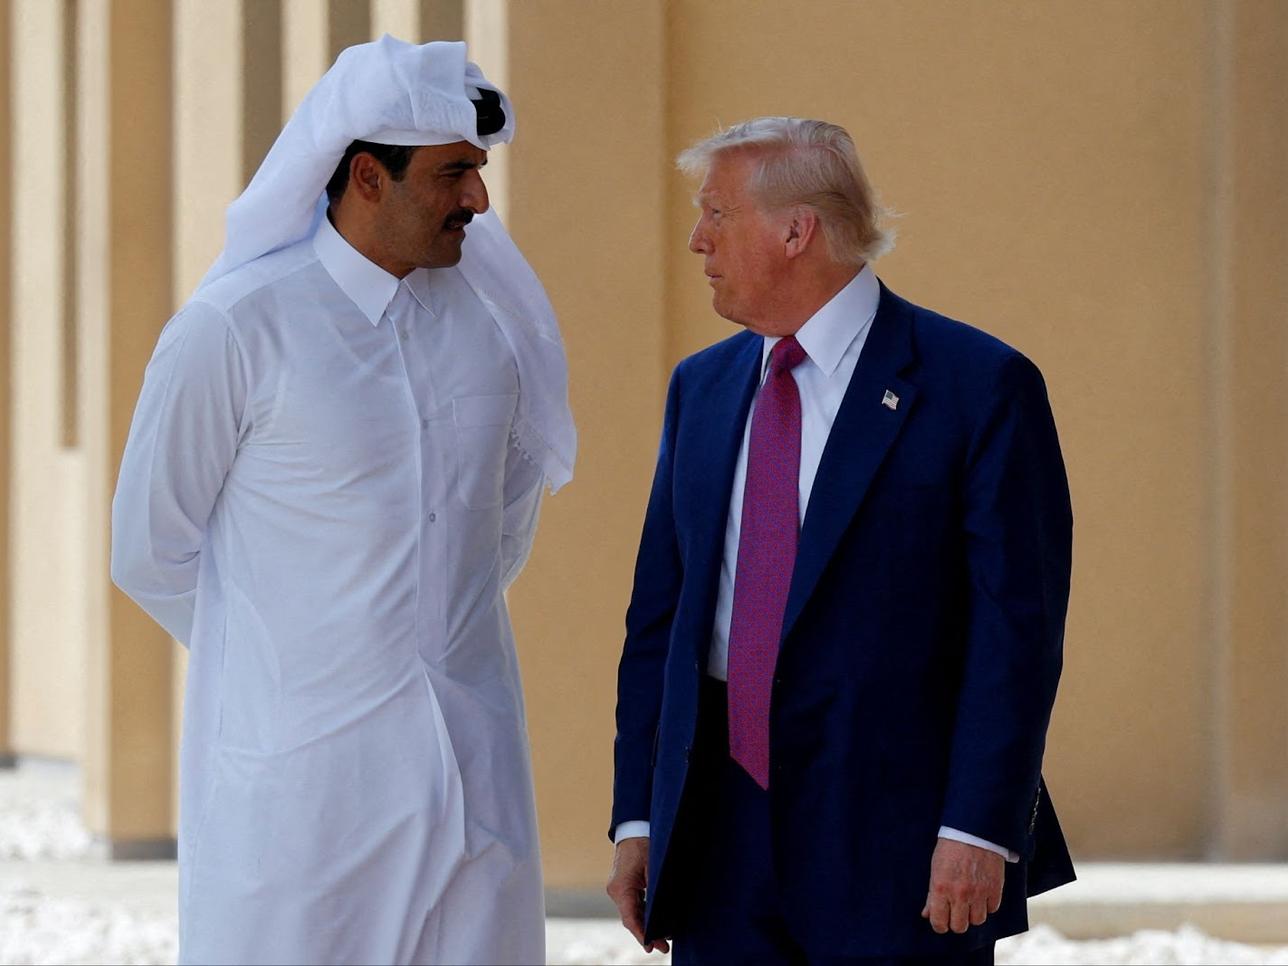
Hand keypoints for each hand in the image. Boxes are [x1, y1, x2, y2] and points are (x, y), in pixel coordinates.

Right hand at [606, 837, 669, 953]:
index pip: (630, 917)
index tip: (650, 946)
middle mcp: (616, 890)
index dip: (641, 934)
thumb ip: (656, 888)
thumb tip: (665, 911)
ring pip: (632, 913)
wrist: (634, 828)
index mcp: (621, 887)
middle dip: (646, 933)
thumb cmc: (644, 844)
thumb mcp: (653, 866)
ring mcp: (618, 889)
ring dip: (645, 925)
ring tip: (662, 939)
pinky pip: (633, 904)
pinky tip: (655, 922)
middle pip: (631, 918)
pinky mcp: (623, 886)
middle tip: (663, 947)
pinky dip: (643, 914)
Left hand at [920, 837, 1004, 934]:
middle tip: (955, 911)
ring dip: (973, 913)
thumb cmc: (950, 848)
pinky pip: (992, 909)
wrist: (973, 831)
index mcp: (940, 888)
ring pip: (977, 921)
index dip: (940, 925)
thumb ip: (931, 894)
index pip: (939, 923)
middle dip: (956, 921)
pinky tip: (982, 894)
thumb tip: (927, 914)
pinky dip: (987, 905)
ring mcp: (979, 893)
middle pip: (960, 927)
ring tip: (969, 901)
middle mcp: (960, 894)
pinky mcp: (995, 889)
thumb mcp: (935, 869)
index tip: (941, 921)